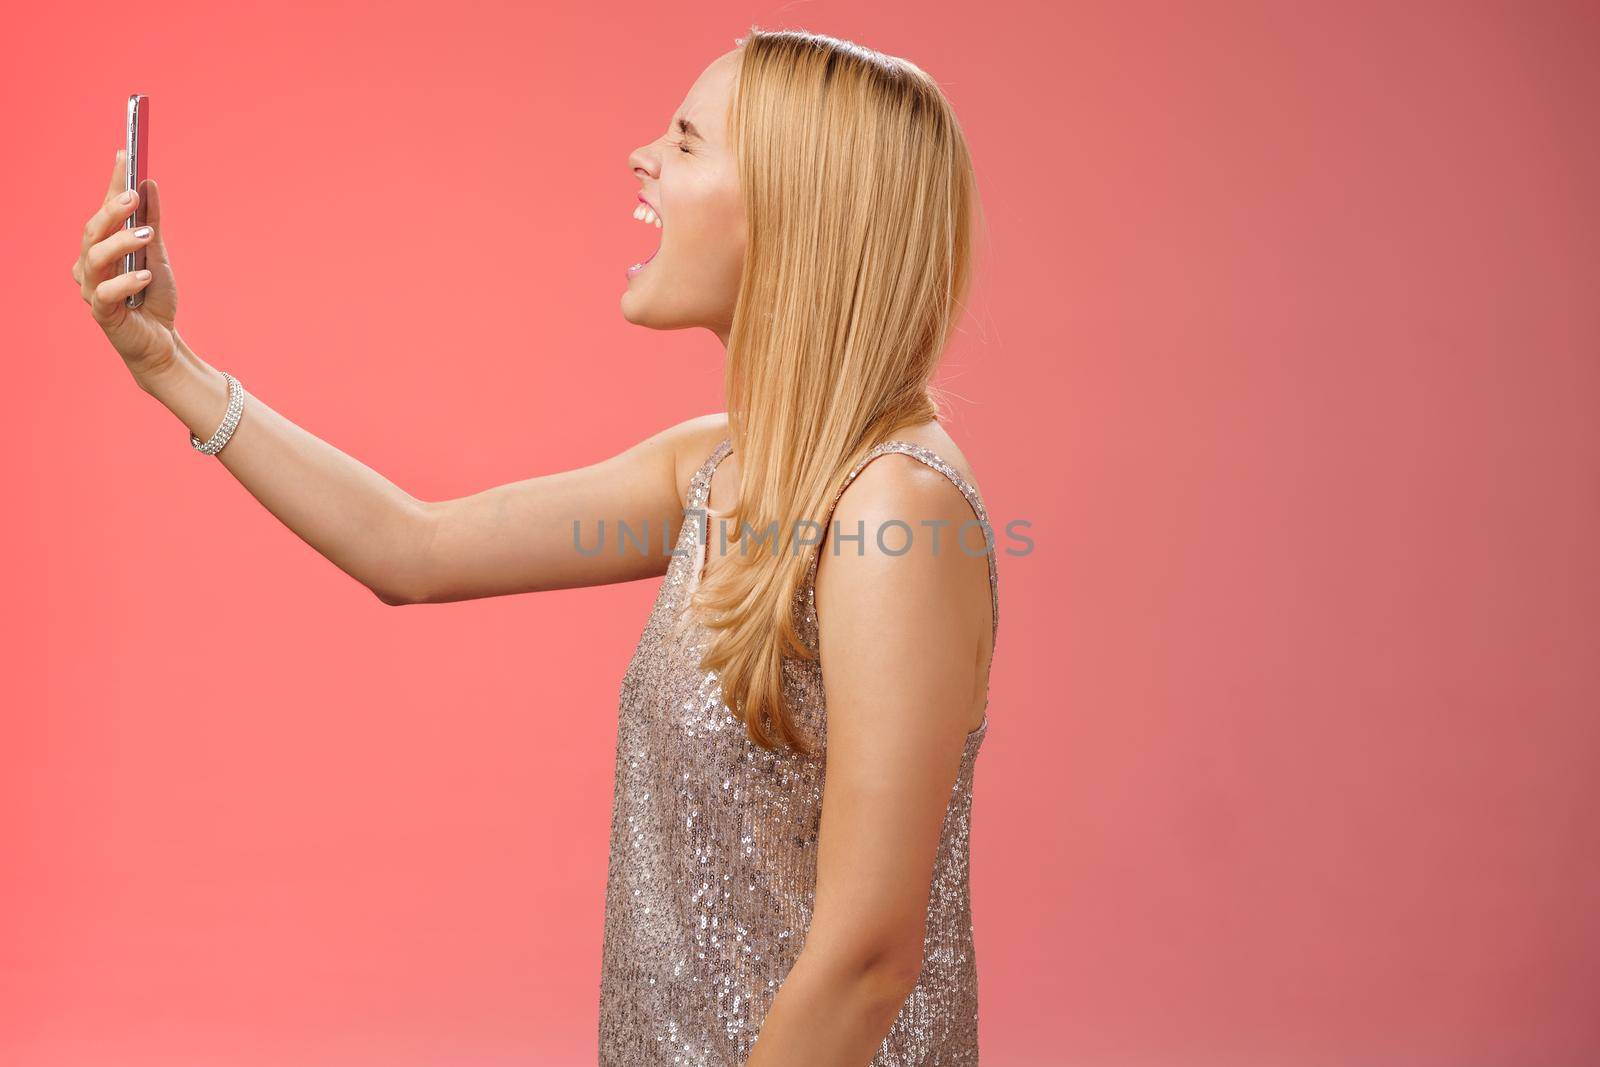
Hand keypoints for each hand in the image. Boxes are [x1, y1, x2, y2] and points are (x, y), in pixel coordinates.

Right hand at [72, 147, 180, 383]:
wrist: (161, 342)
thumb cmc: (154, 298)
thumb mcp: (159, 255)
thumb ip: (152, 222)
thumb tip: (150, 184)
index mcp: (102, 247)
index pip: (105, 210)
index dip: (113, 183)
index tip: (125, 154)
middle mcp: (90, 265)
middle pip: (93, 230)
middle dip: (112, 210)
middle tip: (135, 196)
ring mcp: (92, 288)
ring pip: (94, 257)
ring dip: (120, 242)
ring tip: (147, 236)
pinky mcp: (101, 313)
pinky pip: (106, 293)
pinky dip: (127, 281)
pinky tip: (146, 276)